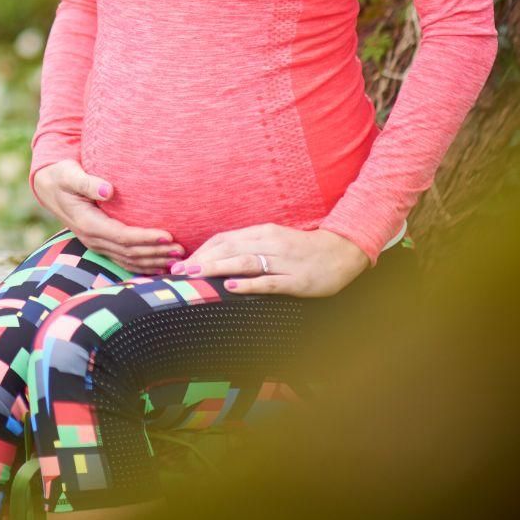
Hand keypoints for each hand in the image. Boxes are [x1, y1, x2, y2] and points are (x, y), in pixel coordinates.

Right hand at [32, 160, 184, 274]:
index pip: (122, 236)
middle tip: (181, 249)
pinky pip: (124, 260)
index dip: (145, 238)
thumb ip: (87, 182)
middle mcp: (92, 239)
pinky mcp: (101, 244)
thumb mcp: (69, 174)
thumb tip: (108, 190)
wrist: (49, 186)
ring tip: (177, 259)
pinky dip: (143, 265)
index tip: (168, 235)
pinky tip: (160, 266)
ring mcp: (96, 244)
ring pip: (128, 260)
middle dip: (156, 252)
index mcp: (87, 224)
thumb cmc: (62, 176)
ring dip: (153, 261)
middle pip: (129, 252)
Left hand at [166, 223, 367, 296]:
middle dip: (200, 260)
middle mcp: (269, 243)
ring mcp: (283, 261)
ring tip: (194, 275)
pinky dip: (249, 284)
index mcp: (262, 232)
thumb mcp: (274, 241)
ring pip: (244, 262)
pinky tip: (231, 287)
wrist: (342, 251)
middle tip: (177, 271)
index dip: (202, 250)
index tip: (182, 262)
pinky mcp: (297, 279)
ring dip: (216, 268)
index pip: (224, 239)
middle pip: (228, 249)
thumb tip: (220, 257)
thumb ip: (250, 247)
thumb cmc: (303, 248)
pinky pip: (269, 281)